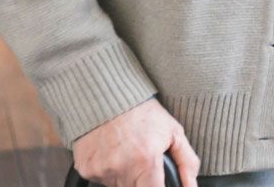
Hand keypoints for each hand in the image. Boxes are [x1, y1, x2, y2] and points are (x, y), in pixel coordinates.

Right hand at [71, 97, 200, 186]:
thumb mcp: (174, 132)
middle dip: (141, 180)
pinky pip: (100, 179)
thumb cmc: (144, 114)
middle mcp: (122, 168)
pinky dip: (108, 171)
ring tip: (128, 152)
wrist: (109, 96)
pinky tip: (113, 151)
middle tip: (142, 160)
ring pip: (118, 185)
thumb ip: (187, 163)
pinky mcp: (86, 169)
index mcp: (146, 161)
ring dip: (125, 176)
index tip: (158, 181)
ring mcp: (102, 170)